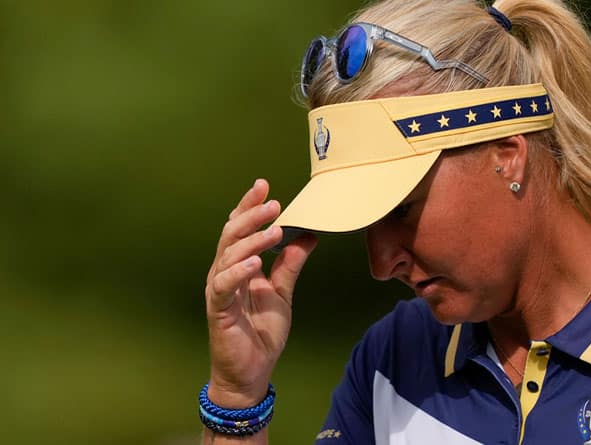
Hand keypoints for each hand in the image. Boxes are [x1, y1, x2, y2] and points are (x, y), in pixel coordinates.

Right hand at [204, 179, 317, 407]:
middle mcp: (224, 273)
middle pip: (231, 235)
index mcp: (237, 266)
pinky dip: (238, 271)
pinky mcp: (218, 310)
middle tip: (273, 202)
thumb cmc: (260, 332)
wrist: (251, 373)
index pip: (239, 229)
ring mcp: (219, 291)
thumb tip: (307, 236)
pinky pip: (224, 285)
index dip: (249, 207)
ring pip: (228, 255)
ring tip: (274, 230)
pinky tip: (255, 263)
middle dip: (251, 215)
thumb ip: (290, 265)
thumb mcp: (282, 293)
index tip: (264, 186)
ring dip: (251, 240)